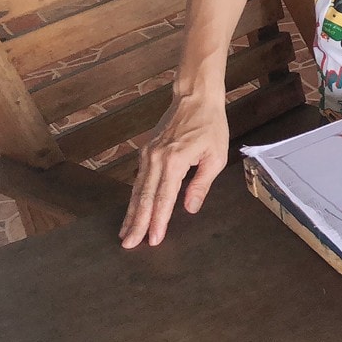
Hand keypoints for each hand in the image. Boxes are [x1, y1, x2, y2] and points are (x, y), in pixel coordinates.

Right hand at [119, 92, 229, 247]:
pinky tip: (132, 209)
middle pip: (144, 197)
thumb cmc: (210, 125)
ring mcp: (148, 154)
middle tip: (129, 244)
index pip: (164, 198)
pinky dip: (134, 197)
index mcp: (174, 161)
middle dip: (137, 223)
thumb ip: (201, 183)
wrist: (195, 97)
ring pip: (137, 190)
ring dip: (132, 212)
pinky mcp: (146, 151)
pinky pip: (138, 179)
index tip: (153, 239)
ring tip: (126, 233)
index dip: (158, 221)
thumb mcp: (215, 156)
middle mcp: (156, 159)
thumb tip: (190, 208)